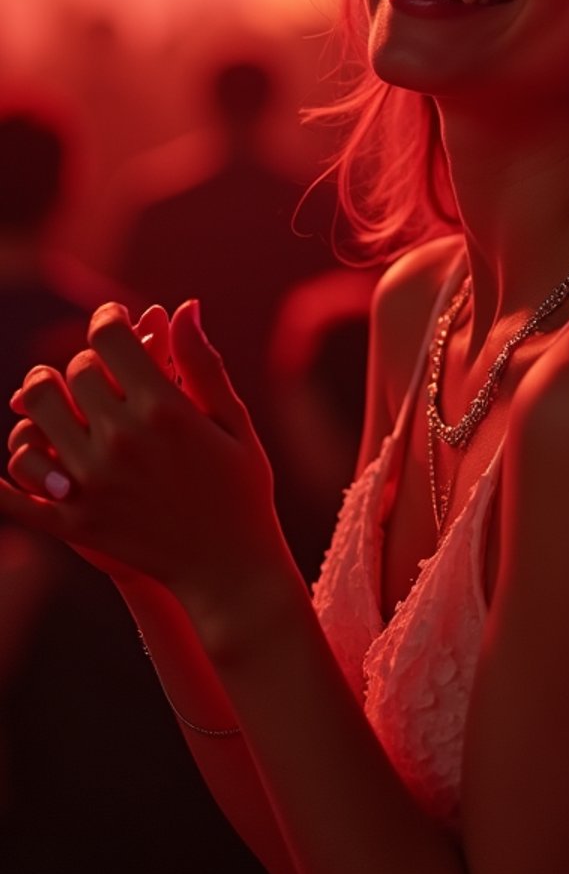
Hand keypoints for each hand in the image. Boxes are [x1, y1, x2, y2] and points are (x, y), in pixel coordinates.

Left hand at [2, 300, 288, 618]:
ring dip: (44, 400)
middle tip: (100, 367)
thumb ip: (201, 363)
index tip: (113, 318)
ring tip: (59, 399)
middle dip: (86, 360)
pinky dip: (3, 478)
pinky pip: (19, 493)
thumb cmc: (240, 487)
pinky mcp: (76, 522)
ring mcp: (93, 483)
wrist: (229, 567)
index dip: (107, 318)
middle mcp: (122, 441)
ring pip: (37, 417)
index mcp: (164, 409)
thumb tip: (183, 306)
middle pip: (75, 372)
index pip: (111, 339)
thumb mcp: (232, 420)